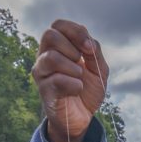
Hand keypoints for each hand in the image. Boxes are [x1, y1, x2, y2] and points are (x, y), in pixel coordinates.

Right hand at [32, 19, 109, 141]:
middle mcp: (45, 56)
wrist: (83, 116)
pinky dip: (74, 85)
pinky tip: (77, 90)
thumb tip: (88, 43)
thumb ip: (94, 52)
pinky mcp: (44, 90)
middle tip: (81, 63)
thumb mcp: (98, 68)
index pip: (58, 25)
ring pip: (51, 58)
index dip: (76, 32)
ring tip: (79, 78)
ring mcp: (42, 73)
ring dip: (73, 68)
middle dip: (72, 48)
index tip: (89, 49)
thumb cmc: (87, 89)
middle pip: (49, 35)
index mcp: (58, 47)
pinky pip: (58, 80)